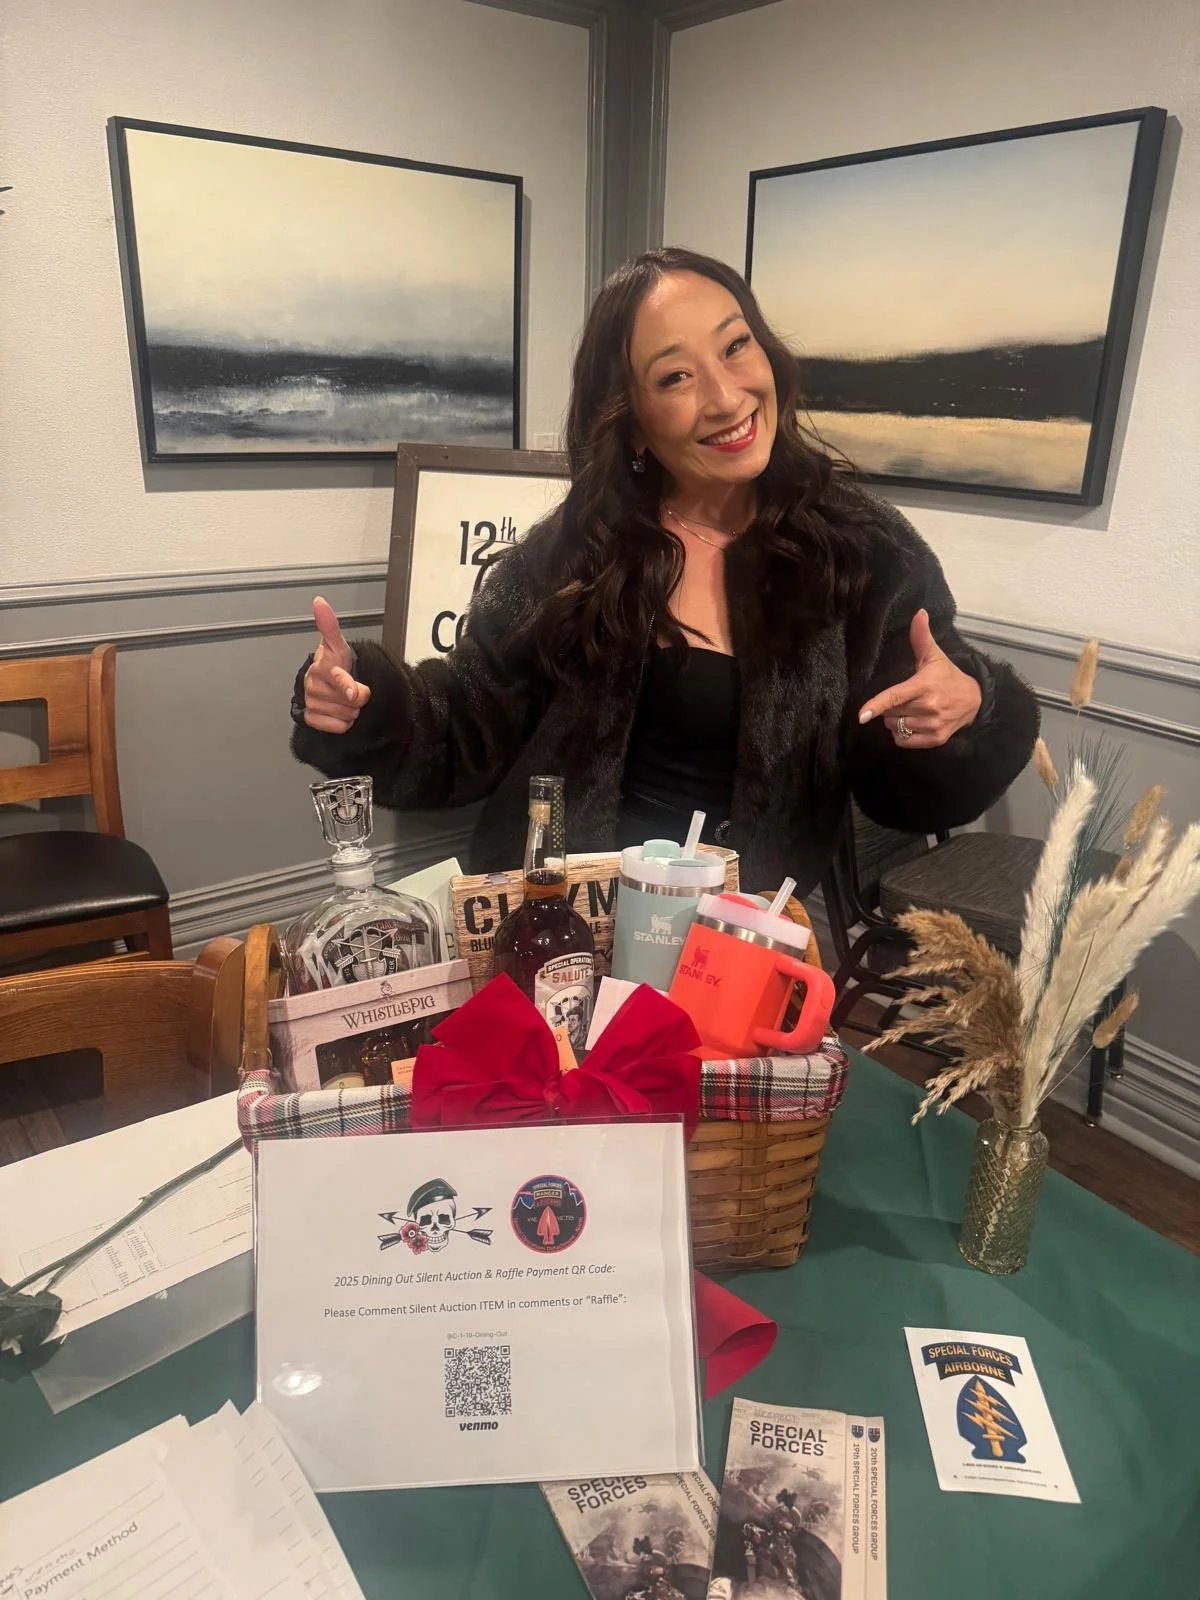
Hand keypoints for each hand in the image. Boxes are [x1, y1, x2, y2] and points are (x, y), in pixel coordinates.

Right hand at [302, 596, 371, 732]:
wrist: (323, 685)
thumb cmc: (334, 664)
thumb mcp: (337, 645)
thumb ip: (330, 626)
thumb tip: (319, 601)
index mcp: (322, 666)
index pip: (338, 679)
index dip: (349, 687)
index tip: (356, 693)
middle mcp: (313, 685)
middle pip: (350, 702)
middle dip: (357, 698)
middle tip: (351, 689)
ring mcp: (311, 702)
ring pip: (346, 716)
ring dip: (350, 710)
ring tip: (343, 699)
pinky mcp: (310, 719)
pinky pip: (337, 727)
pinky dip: (342, 723)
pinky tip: (337, 711)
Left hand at [858, 610, 981, 748]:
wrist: (975, 700)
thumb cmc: (948, 677)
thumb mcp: (934, 656)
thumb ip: (921, 637)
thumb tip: (918, 613)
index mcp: (924, 686)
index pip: (896, 697)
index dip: (877, 705)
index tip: (862, 715)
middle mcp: (928, 707)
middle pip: (891, 713)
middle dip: (891, 707)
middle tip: (905, 698)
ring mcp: (932, 725)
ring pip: (895, 727)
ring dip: (896, 720)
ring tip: (911, 710)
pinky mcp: (935, 739)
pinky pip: (904, 741)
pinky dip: (902, 735)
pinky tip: (912, 723)